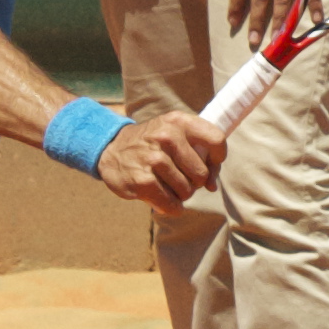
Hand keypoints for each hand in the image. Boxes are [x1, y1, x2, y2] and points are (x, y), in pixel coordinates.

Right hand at [97, 110, 224, 214]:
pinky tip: (160, 198)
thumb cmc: (151, 146)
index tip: (207, 167)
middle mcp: (167, 136)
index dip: (217, 160)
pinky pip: (171, 204)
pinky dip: (170, 206)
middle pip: (201, 173)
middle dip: (194, 182)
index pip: (216, 140)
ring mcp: (153, 159)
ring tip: (166, 185)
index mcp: (178, 121)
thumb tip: (211, 185)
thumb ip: (199, 154)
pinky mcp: (143, 181)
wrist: (111, 149)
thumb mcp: (174, 134)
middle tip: (179, 178)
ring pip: (187, 191)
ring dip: (179, 195)